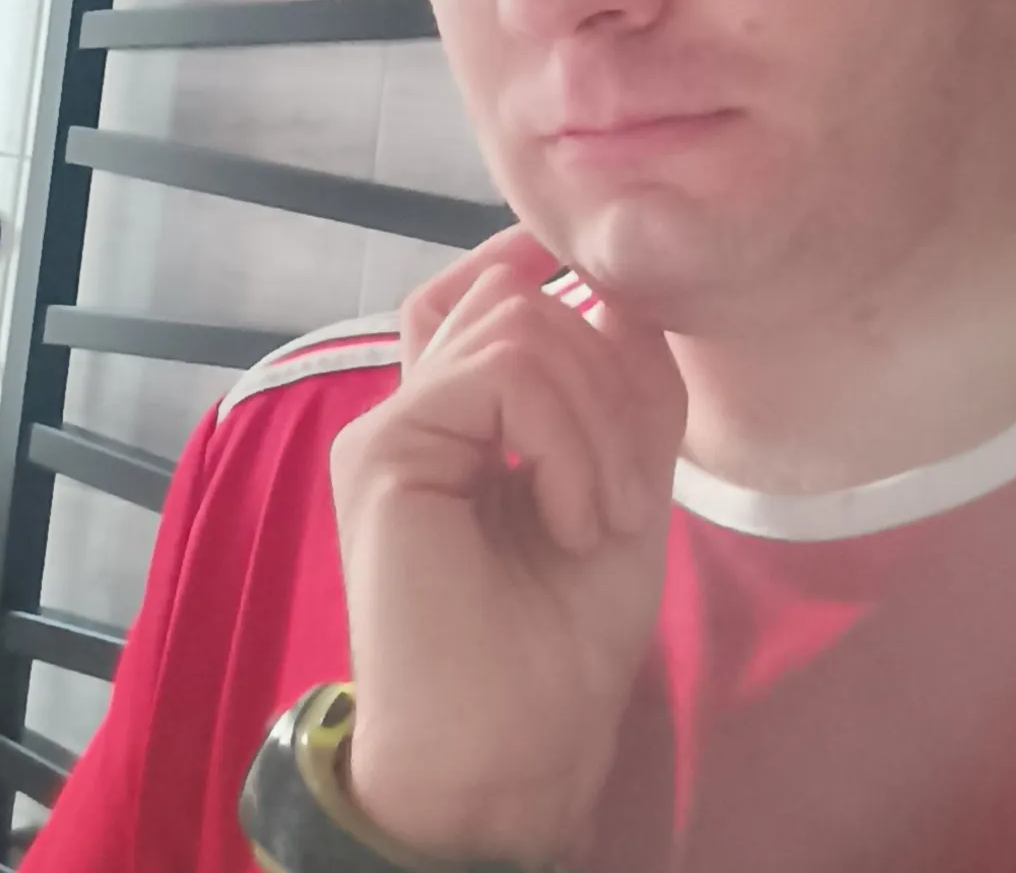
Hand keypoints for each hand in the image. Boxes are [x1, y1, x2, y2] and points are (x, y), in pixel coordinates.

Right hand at [328, 226, 687, 864]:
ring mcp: (390, 428)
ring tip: (604, 518)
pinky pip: (502, 376)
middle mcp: (413, 414)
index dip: (530, 264)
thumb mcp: (625, 484)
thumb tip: (621, 290)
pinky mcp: (383, 451)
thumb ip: (623, 388)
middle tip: (631, 496)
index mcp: (457, 424)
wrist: (513, 751)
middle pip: (515, 299)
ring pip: (517, 323)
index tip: (608, 296)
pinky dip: (567, 442)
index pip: (477, 296)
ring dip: (597, 419)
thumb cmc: (563, 643)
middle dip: (609, 374)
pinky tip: (573, 522)